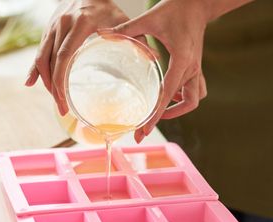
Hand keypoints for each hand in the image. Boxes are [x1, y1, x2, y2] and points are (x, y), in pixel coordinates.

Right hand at [25, 0, 128, 115]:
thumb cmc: (107, 7)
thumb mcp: (122, 20)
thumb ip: (135, 39)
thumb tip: (153, 60)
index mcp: (80, 23)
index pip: (65, 56)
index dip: (61, 81)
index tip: (65, 101)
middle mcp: (62, 24)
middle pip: (51, 62)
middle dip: (54, 89)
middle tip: (62, 109)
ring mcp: (52, 27)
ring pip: (42, 59)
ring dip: (47, 83)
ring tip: (57, 101)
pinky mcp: (47, 31)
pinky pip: (38, 53)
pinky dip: (34, 70)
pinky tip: (31, 83)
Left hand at [113, 0, 208, 142]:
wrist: (199, 3)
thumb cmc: (176, 8)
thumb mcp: (150, 18)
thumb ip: (126, 29)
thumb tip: (102, 35)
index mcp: (181, 60)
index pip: (167, 95)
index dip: (155, 115)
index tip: (143, 130)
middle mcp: (192, 68)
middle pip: (186, 105)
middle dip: (167, 118)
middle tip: (147, 126)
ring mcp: (196, 69)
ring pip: (194, 100)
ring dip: (179, 110)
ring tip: (159, 114)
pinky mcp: (196, 68)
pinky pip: (194, 91)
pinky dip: (182, 99)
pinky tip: (169, 97)